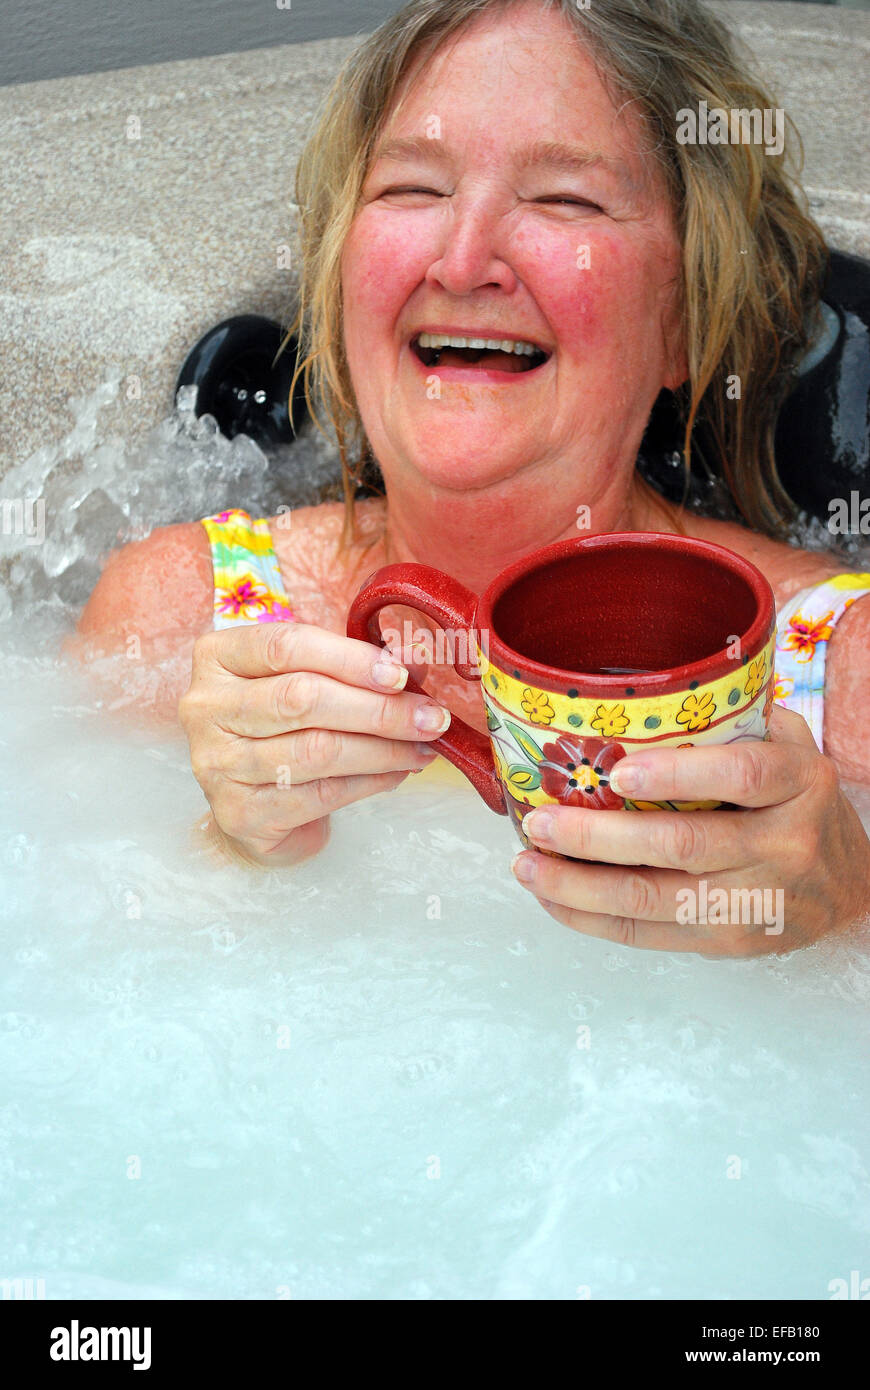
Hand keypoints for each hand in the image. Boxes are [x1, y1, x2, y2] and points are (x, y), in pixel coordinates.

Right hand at [179, 622, 449, 865]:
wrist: (253, 802)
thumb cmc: (283, 725)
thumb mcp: (306, 679)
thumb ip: (349, 667)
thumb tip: (415, 668)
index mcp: (217, 656)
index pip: (286, 645)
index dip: (351, 659)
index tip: (402, 675)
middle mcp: (205, 707)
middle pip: (302, 699)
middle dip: (378, 709)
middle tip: (430, 718)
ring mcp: (216, 763)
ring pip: (315, 750)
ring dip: (382, 750)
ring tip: (423, 747)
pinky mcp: (239, 812)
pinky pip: (318, 795)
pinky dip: (368, 782)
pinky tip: (396, 773)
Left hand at [510, 706, 869, 956]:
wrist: (852, 890)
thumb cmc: (800, 806)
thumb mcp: (792, 749)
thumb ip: (740, 718)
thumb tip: (657, 681)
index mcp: (799, 783)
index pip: (744, 774)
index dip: (679, 774)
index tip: (619, 772)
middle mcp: (784, 844)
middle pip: (683, 845)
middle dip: (599, 836)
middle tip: (541, 821)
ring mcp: (755, 900)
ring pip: (654, 898)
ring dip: (579, 884)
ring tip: (527, 864)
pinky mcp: (728, 941)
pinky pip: (649, 933)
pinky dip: (592, 918)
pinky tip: (553, 896)